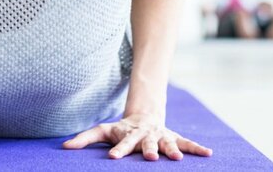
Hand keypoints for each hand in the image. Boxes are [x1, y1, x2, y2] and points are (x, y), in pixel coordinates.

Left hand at [63, 113, 211, 160]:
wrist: (144, 114)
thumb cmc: (121, 128)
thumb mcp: (102, 131)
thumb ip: (84, 138)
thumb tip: (64, 147)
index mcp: (129, 135)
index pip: (122, 144)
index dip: (119, 150)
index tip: (114, 158)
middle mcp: (146, 135)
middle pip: (147, 143)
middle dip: (149, 150)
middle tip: (151, 158)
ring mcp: (161, 136)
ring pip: (168, 143)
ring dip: (172, 150)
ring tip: (178, 159)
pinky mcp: (173, 137)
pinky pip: (186, 142)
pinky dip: (197, 148)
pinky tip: (209, 153)